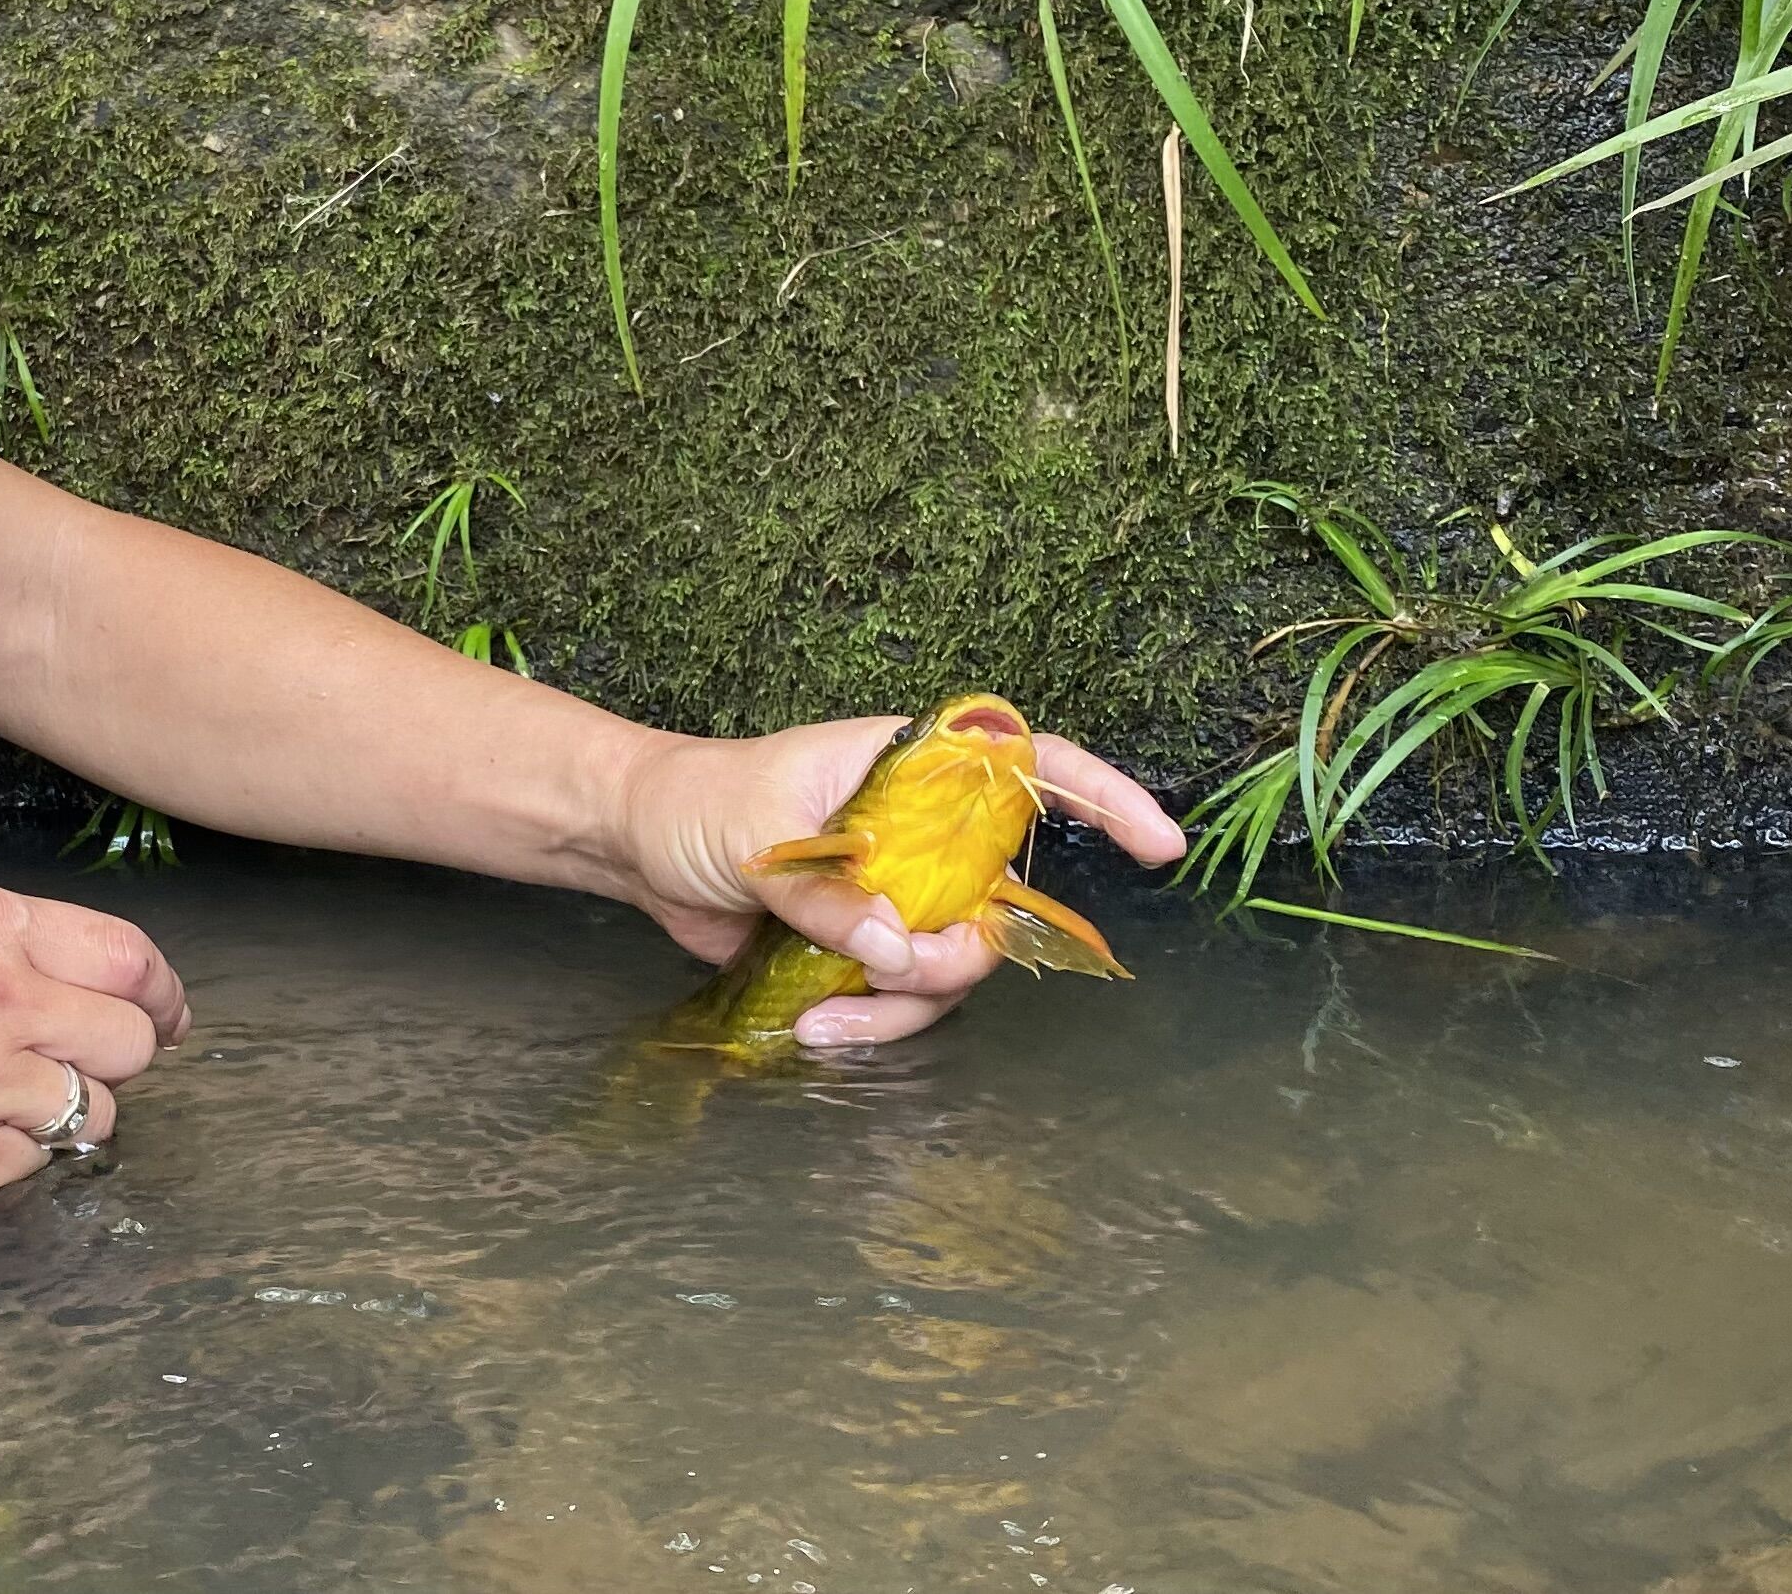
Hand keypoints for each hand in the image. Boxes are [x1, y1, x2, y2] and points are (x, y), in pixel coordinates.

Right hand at [0, 880, 190, 1207]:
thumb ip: (19, 946)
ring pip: (97, 1108)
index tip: (170, 1014)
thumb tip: (133, 990)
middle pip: (131, 1038)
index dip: (164, 993)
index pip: (128, 958)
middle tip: (66, 1058)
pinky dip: (12, 1150)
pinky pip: (39, 1158)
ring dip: (65, 1108)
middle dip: (116, 1054)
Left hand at [616, 714, 1185, 1048]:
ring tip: (825, 1018)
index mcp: (906, 768)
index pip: (1025, 765)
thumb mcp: (757, 836)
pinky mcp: (864, 946)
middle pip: (996, 903)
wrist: (635, 843)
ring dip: (900, 1007)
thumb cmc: (697, 803)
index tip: (1157, 844)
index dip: (1101, 797)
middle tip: (894, 974)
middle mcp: (918, 832)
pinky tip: (813, 1027)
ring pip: (951, 966)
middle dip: (960, 957)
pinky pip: (902, 998)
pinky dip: (868, 1024)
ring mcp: (896, 893)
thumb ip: (828, 896)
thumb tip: (897, 949)